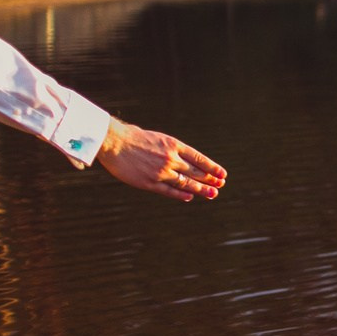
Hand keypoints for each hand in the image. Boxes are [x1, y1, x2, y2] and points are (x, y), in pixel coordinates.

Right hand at [96, 118, 227, 201]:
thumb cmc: (133, 138)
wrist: (114, 142)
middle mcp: (171, 159)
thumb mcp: (158, 139)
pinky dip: (181, 194)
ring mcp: (161, 171)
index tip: (222, 174)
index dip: (212, 167)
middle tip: (221, 185)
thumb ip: (172, 150)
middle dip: (210, 179)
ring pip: (186, 182)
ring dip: (201, 189)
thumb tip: (186, 160)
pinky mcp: (150, 182)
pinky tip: (190, 197)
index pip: (199, 158)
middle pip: (195, 172)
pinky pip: (169, 190)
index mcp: (174, 145)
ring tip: (213, 193)